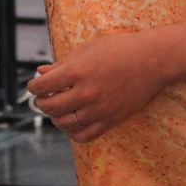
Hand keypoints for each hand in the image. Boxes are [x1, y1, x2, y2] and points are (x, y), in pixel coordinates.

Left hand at [25, 31, 173, 143]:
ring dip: (56, 117)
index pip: (42, 86)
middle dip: (42, 103)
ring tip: (59, 109)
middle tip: (44, 98)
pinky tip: (72, 122)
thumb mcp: (87, 49)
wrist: (152, 61)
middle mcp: (86, 93)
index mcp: (77, 72)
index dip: (33, 87)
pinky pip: (83, 136)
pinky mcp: (110, 121)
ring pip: (64, 123)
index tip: (35, 86)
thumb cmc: (119, 49)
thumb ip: (62, 64)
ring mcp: (98, 110)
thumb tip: (40, 73)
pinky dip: (72, 132)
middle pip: (50, 107)